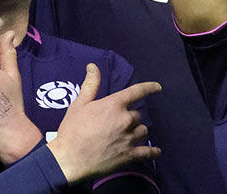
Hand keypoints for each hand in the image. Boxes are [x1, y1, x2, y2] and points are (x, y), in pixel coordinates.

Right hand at [48, 67, 161, 181]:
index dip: (149, 88)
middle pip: (137, 115)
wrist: (68, 160)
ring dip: (137, 132)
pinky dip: (153, 151)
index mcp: (114, 105)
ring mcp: (128, 138)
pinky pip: (147, 152)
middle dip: (129, 118)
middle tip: (116, 124)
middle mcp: (125, 120)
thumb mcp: (79, 105)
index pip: (137, 92)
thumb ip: (91, 85)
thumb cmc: (71, 131)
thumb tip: (93, 66)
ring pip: (143, 131)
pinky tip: (156, 151)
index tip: (157, 87)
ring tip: (126, 136)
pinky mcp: (129, 155)